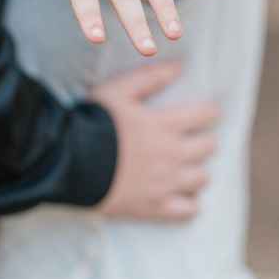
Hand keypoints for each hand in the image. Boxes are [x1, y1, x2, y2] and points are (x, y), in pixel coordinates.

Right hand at [92, 62, 218, 221]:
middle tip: (193, 138)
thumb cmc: (93, 122)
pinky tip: (181, 195)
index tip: (206, 112)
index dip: (209, 111)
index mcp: (164, 124)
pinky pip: (187, 211)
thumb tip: (180, 67)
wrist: (69, 162)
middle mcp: (171, 155)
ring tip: (185, 166)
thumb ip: (151, 77)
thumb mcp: (119, 90)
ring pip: (202, 178)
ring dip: (197, 170)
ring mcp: (164, 184)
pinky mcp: (153, 207)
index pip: (205, 115)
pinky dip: (189, 204)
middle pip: (208, 147)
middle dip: (204, 139)